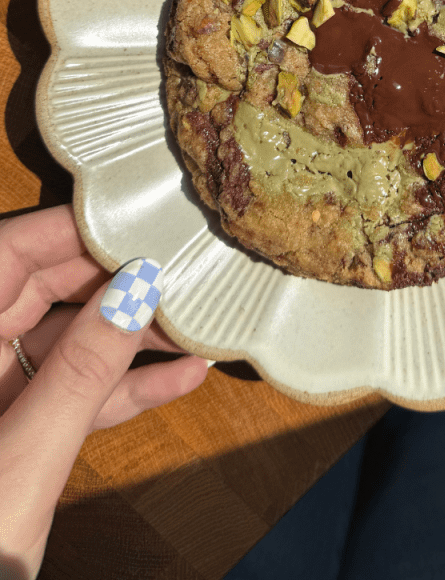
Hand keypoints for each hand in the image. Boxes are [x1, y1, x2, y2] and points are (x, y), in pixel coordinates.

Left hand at [0, 206, 208, 577]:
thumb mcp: (24, 459)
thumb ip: (82, 372)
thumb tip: (136, 289)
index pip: (10, 256)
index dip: (72, 230)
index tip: (135, 215)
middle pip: (44, 293)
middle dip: (116, 280)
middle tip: (179, 262)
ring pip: (68, 345)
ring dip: (132, 338)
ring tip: (197, 322)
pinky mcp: (18, 437)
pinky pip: (74, 396)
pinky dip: (123, 389)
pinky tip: (182, 377)